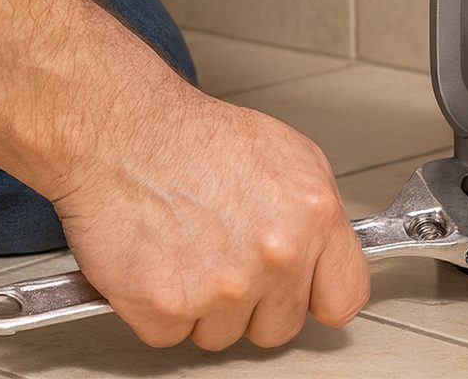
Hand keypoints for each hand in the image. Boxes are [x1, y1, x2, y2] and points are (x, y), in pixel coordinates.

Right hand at [49, 88, 367, 349]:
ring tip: (189, 248)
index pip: (344, 298)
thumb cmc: (196, 137)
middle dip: (254, 302)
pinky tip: (158, 261)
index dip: (317, 296)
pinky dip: (158, 308)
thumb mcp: (289, 156)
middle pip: (279, 327)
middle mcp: (276, 255)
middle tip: (226, 255)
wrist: (123, 130)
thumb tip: (324, 256)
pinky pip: (170, 336)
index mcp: (314, 216)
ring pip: (223, 336)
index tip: (302, 292)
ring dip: (203, 305)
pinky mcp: (166, 305)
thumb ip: (315, 216)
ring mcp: (222, 286)